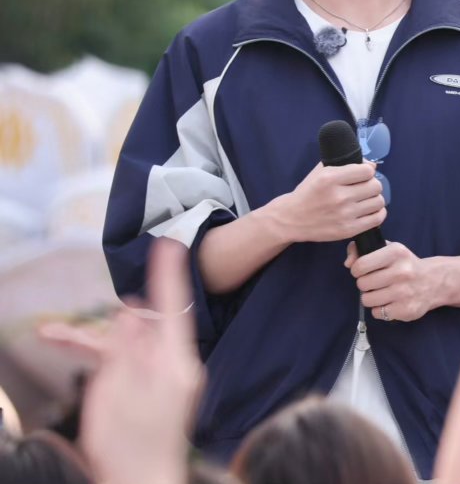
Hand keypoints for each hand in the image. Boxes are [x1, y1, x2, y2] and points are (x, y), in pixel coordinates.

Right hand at [42, 239, 203, 483]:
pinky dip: (102, 360)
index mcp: (175, 362)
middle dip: (94, 327)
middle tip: (53, 332)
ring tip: (50, 338)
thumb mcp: (121, 394)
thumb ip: (125, 349)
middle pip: (136, 330)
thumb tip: (130, 308)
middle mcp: (173, 366)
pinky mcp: (151, 396)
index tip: (168, 243)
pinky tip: (79, 355)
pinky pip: (126, 367)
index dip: (167, 273)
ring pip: (125, 347)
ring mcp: (162, 381)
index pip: (172, 306)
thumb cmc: (130, 451)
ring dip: (89, 342)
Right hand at [281, 160, 386, 243]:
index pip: (367, 171)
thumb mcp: (320, 171)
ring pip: (378, 202)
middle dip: (372, 184)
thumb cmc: (308, 192)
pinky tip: (369, 210)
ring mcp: (345, 215)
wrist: (292, 219)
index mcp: (330, 178)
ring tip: (366, 199)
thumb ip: (345, 164)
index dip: (367, 171)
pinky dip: (378, 213)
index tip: (362, 175)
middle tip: (365, 187)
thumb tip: (372, 166)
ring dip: (375, 198)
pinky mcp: (348, 230)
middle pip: (375, 186)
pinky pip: (377, 219)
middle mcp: (339, 196)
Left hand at [345, 240, 435, 321]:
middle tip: (374, 282)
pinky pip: (377, 313)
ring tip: (380, 292)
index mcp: (396, 253)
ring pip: (367, 300)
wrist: (434, 281)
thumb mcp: (388, 249)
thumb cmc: (405, 264)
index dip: (357, 269)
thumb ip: (362, 250)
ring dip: (370, 297)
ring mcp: (404, 292)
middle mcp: (401, 272)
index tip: (363, 270)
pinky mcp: (406, 310)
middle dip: (364, 284)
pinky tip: (388, 302)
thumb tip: (347, 262)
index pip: (361, 265)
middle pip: (362, 284)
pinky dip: (379, 309)